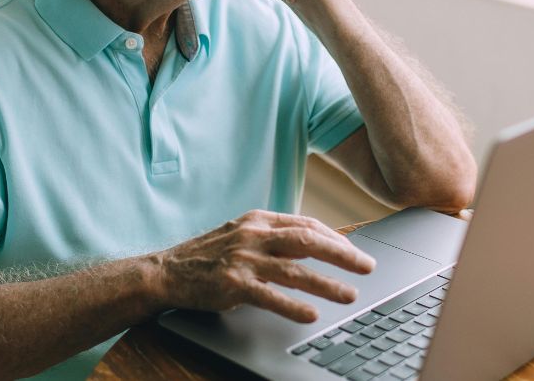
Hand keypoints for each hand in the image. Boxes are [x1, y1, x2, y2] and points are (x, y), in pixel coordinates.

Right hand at [152, 209, 375, 322]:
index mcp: (258, 220)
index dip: (336, 237)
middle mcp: (253, 235)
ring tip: (350, 294)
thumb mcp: (242, 236)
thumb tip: (313, 248)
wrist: (165, 271)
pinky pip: (269, 296)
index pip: (307, 224)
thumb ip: (274, 239)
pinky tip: (311, 314)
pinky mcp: (232, 284)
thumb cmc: (207, 256)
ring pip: (294, 270)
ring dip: (326, 283)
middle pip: (308, 241)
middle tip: (367, 266)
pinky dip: (292, 306)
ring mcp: (243, 259)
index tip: (355, 250)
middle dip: (343, 254)